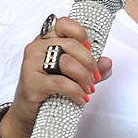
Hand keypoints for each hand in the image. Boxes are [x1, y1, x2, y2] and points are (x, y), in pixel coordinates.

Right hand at [4, 16, 112, 137]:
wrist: (30, 114)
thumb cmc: (50, 90)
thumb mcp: (75, 75)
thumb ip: (93, 67)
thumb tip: (107, 62)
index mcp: (46, 40)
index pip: (64, 23)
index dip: (81, 34)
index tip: (89, 49)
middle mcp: (36, 48)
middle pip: (72, 44)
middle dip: (89, 62)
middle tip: (93, 77)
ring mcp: (31, 65)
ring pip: (67, 62)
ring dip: (84, 78)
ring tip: (88, 89)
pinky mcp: (31, 83)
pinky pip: (61, 83)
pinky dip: (76, 91)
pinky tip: (80, 98)